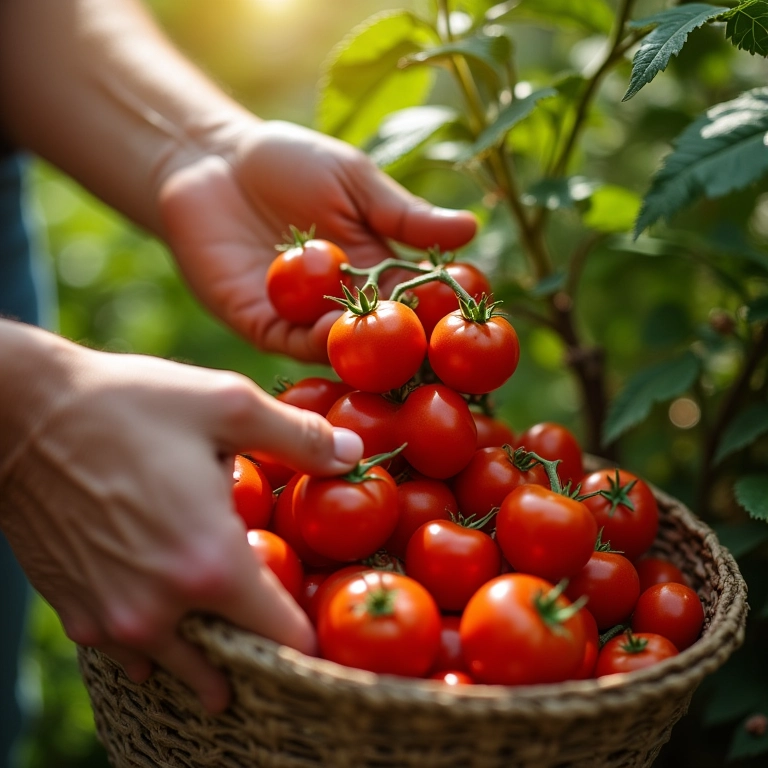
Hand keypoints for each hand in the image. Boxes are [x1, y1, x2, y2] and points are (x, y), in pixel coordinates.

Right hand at [0, 329, 362, 712]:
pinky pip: (132, 650)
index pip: (284, 638)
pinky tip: (167, 599)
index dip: (309, 629)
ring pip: (180, 664)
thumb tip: (353, 456)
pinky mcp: (76, 614)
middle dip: (259, 644)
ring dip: (208, 647)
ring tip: (225, 614)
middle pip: (234, 663)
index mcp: (209, 565)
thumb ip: (299, 437)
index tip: (317, 612)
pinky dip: (158, 637)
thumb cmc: (127, 405)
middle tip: (272, 611)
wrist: (21, 414)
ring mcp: (112, 621)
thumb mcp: (227, 405)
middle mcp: (160, 610)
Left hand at [158, 119, 476, 361]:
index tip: (468, 318)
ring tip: (390, 347)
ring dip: (365, 348)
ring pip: (340, 347)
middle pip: (382, 335)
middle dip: (408, 346)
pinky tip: (337, 332)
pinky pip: (293, 343)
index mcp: (371, 268)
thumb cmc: (287, 161)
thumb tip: (472, 228)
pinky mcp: (261, 325)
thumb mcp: (354, 181)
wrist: (210, 160)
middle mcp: (341, 302)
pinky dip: (316, 342)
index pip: (415, 299)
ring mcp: (300, 319)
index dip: (439, 310)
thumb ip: (404, 214)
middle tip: (437, 355)